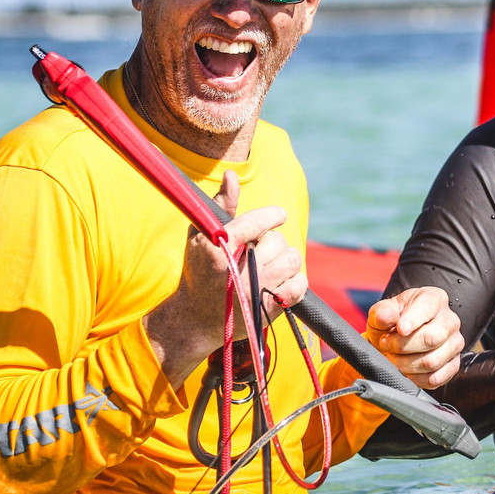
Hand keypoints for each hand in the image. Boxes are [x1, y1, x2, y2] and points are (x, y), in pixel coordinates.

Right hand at [144, 171, 307, 386]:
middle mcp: (239, 269)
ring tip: (270, 265)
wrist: (194, 319)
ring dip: (285, 260)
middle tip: (260, 251)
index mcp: (220, 247)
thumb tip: (232, 174)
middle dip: (272, 243)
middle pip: (278, 242)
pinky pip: (300, 285)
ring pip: (292, 260)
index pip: (258, 222)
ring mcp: (256, 290)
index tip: (278, 215)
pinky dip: (295, 280)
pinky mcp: (268, 309)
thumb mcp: (200, 235)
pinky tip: (280, 280)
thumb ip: (221, 204)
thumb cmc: (198, 271)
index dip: (273, 216)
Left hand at [367, 286, 462, 388]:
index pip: (428, 309)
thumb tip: (385, 317)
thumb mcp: (383, 311)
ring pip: (432, 361)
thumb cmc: (395, 321)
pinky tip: (405, 371)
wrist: (399, 337)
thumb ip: (383, 312)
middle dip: (403, 346)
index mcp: (435, 299)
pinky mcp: (453, 366)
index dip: (412, 320)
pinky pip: (435, 378)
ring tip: (393, 358)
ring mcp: (454, 344)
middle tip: (386, 345)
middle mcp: (450, 321)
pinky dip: (415, 379)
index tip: (399, 329)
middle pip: (432, 338)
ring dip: (405, 364)